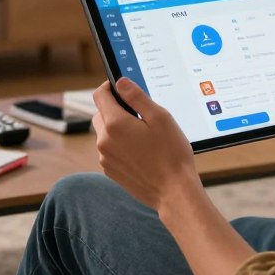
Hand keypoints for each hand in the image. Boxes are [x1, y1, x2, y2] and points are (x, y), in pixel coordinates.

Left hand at [92, 79, 201, 213]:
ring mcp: (105, 158)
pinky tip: (140, 151)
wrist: (174, 192)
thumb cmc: (172, 154)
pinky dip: (119, 145)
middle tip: (138, 113)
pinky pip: (109, 150)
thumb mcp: (160, 117)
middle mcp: (104, 141)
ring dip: (117, 128)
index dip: (110, 86)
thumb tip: (120, 82)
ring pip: (105, 133)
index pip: (100, 95)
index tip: (121, 86)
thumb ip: (136, 97)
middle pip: (100, 113)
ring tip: (143, 135)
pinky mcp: (110, 171)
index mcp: (115, 124)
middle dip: (115, 108)